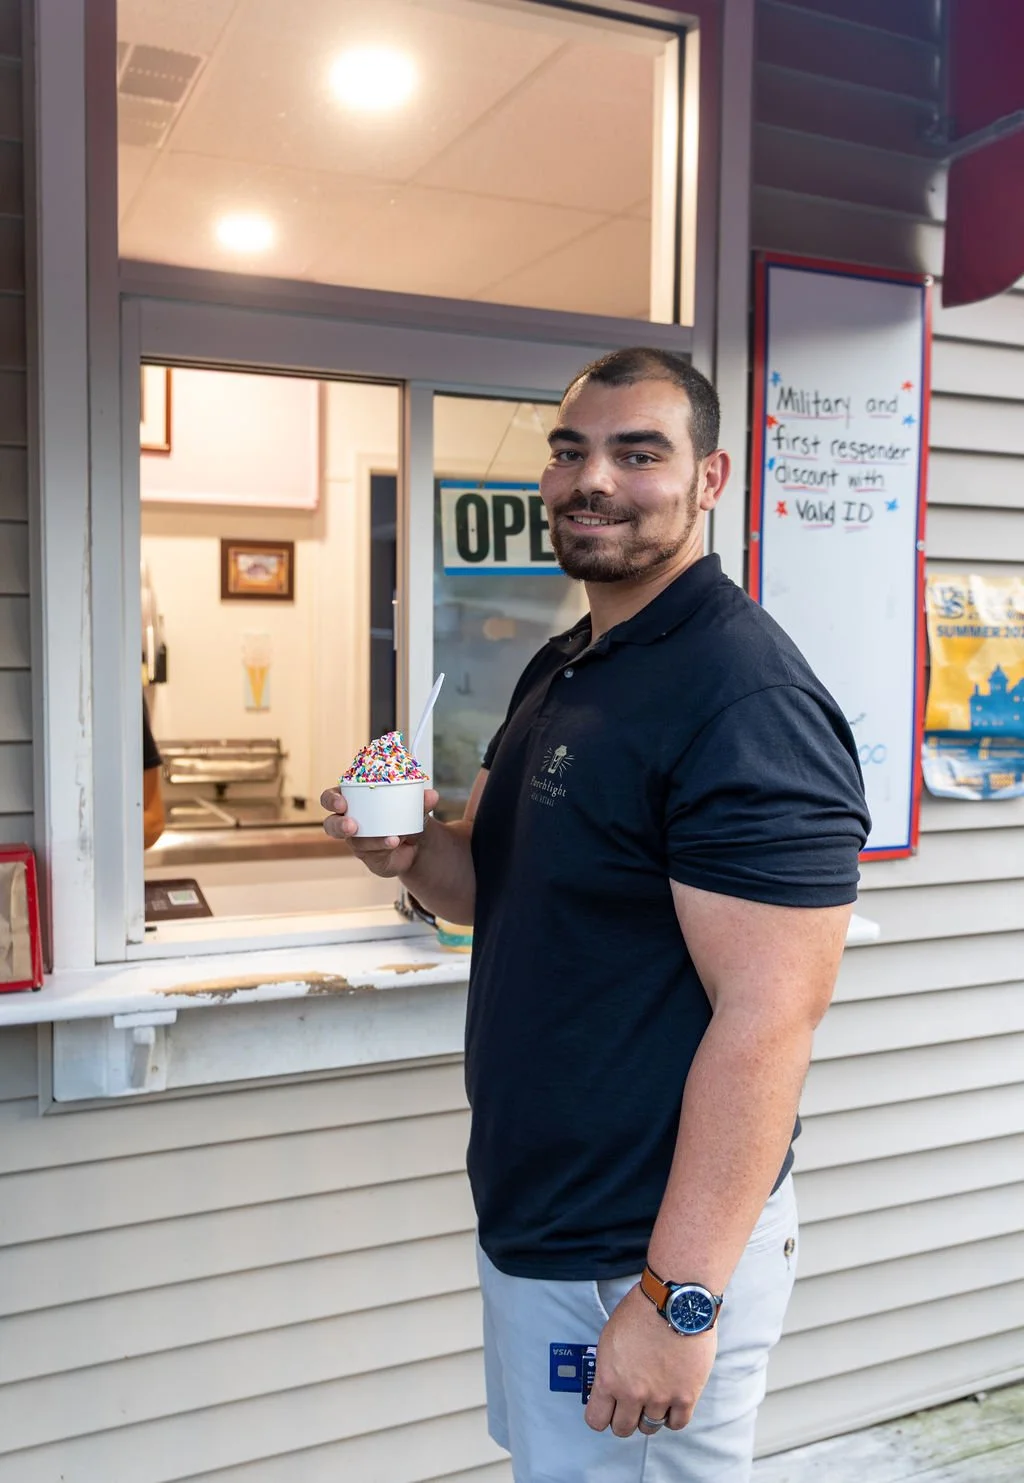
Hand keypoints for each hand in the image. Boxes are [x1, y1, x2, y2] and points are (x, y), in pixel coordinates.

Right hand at [320, 786, 439, 877]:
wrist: (416, 841)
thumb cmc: (405, 815)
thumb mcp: (413, 806)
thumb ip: (420, 801)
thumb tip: (431, 795)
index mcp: (352, 802)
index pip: (331, 798)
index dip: (331, 800)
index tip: (341, 802)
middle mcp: (348, 823)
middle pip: (331, 825)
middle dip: (339, 825)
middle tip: (352, 825)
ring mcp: (357, 842)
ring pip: (354, 843)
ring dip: (371, 840)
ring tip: (391, 838)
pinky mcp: (369, 858)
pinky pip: (372, 854)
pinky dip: (385, 847)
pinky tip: (396, 842)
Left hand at [585, 1284, 716, 1437]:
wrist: (674, 1300)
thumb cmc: (642, 1310)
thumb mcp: (610, 1337)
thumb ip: (608, 1367)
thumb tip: (609, 1384)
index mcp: (609, 1378)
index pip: (596, 1419)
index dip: (601, 1416)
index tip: (606, 1411)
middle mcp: (632, 1393)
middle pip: (623, 1428)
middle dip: (624, 1419)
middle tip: (630, 1406)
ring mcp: (660, 1397)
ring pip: (650, 1427)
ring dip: (649, 1415)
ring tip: (653, 1399)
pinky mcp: (685, 1396)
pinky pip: (677, 1423)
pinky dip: (672, 1416)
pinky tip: (671, 1403)